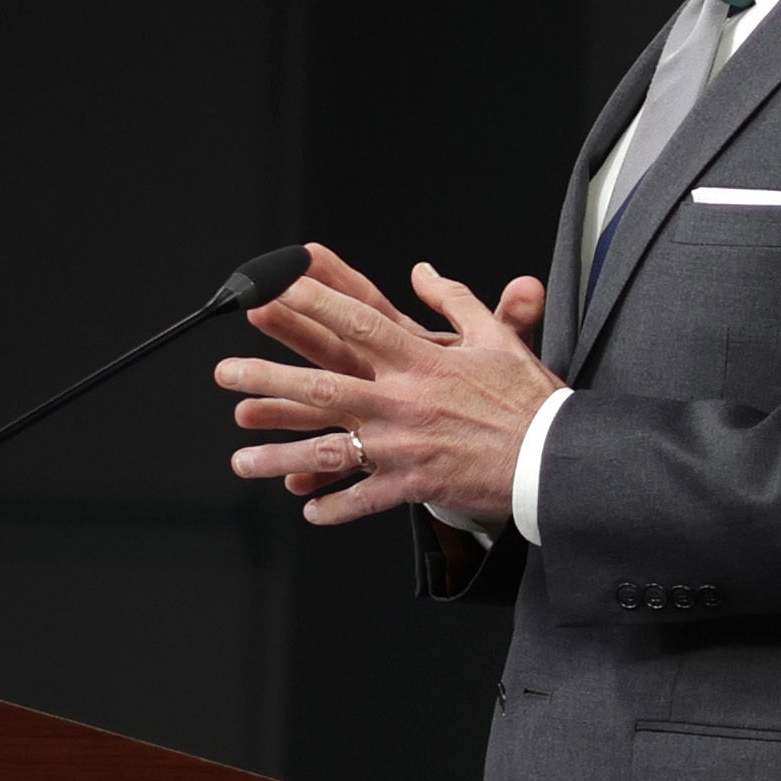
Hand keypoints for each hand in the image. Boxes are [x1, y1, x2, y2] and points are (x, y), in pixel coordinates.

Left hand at [215, 245, 562, 530]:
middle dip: (269, 377)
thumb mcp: (495, 338)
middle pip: (324, 384)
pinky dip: (334, 505)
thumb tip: (424, 271)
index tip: (273, 288)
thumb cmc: (528, 398)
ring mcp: (404, 444)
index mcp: (421, 359)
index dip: (311, 302)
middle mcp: (403, 400)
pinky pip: (364, 497)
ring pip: (329, 449)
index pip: (357, 321)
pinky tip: (308, 509)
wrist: (553, 458)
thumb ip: (455, 300)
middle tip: (227, 373)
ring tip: (242, 458)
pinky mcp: (414, 483)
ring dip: (280, 455)